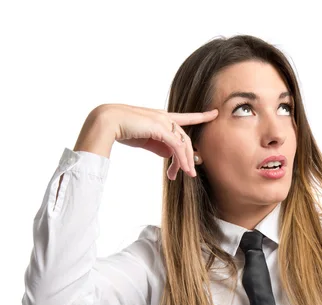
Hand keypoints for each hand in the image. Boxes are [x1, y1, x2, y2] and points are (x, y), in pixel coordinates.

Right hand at [100, 102, 218, 178]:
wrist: (107, 122)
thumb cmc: (122, 130)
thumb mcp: (145, 140)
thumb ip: (159, 146)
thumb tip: (171, 156)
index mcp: (161, 117)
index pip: (185, 117)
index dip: (201, 115)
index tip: (214, 113)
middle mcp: (164, 116)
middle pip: (185, 139)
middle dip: (188, 157)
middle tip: (189, 173)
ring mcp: (163, 120)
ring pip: (183, 144)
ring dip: (185, 162)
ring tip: (187, 175)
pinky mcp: (160, 128)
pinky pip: (177, 146)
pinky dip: (182, 159)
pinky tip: (182, 170)